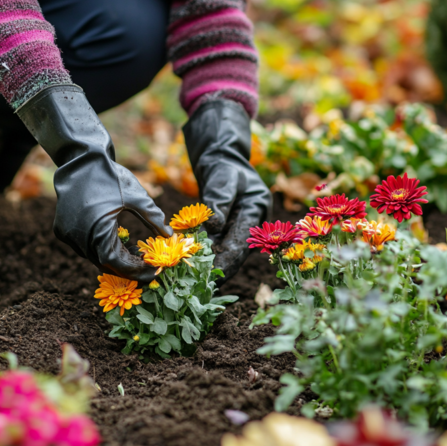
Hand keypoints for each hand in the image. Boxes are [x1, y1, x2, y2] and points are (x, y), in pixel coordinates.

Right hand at [17, 85, 171, 282]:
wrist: (80, 159)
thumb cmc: (111, 176)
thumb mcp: (137, 196)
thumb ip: (153, 217)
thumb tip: (169, 235)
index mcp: (98, 231)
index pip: (117, 263)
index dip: (136, 270)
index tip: (153, 271)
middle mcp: (79, 238)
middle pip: (105, 264)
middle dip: (128, 268)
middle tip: (148, 269)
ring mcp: (68, 236)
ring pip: (94, 257)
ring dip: (115, 259)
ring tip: (137, 257)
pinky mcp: (62, 230)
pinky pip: (85, 247)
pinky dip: (101, 249)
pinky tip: (118, 244)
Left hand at [183, 100, 271, 281]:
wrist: (221, 159)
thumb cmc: (224, 166)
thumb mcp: (224, 178)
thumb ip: (220, 201)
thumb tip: (214, 227)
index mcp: (257, 210)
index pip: (241, 241)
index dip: (228, 261)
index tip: (214, 275)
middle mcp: (251, 223)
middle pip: (234, 252)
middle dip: (218, 269)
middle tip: (200, 286)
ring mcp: (238, 228)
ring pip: (224, 252)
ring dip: (210, 265)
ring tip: (193, 281)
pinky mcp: (226, 230)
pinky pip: (215, 246)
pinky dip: (204, 255)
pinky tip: (190, 266)